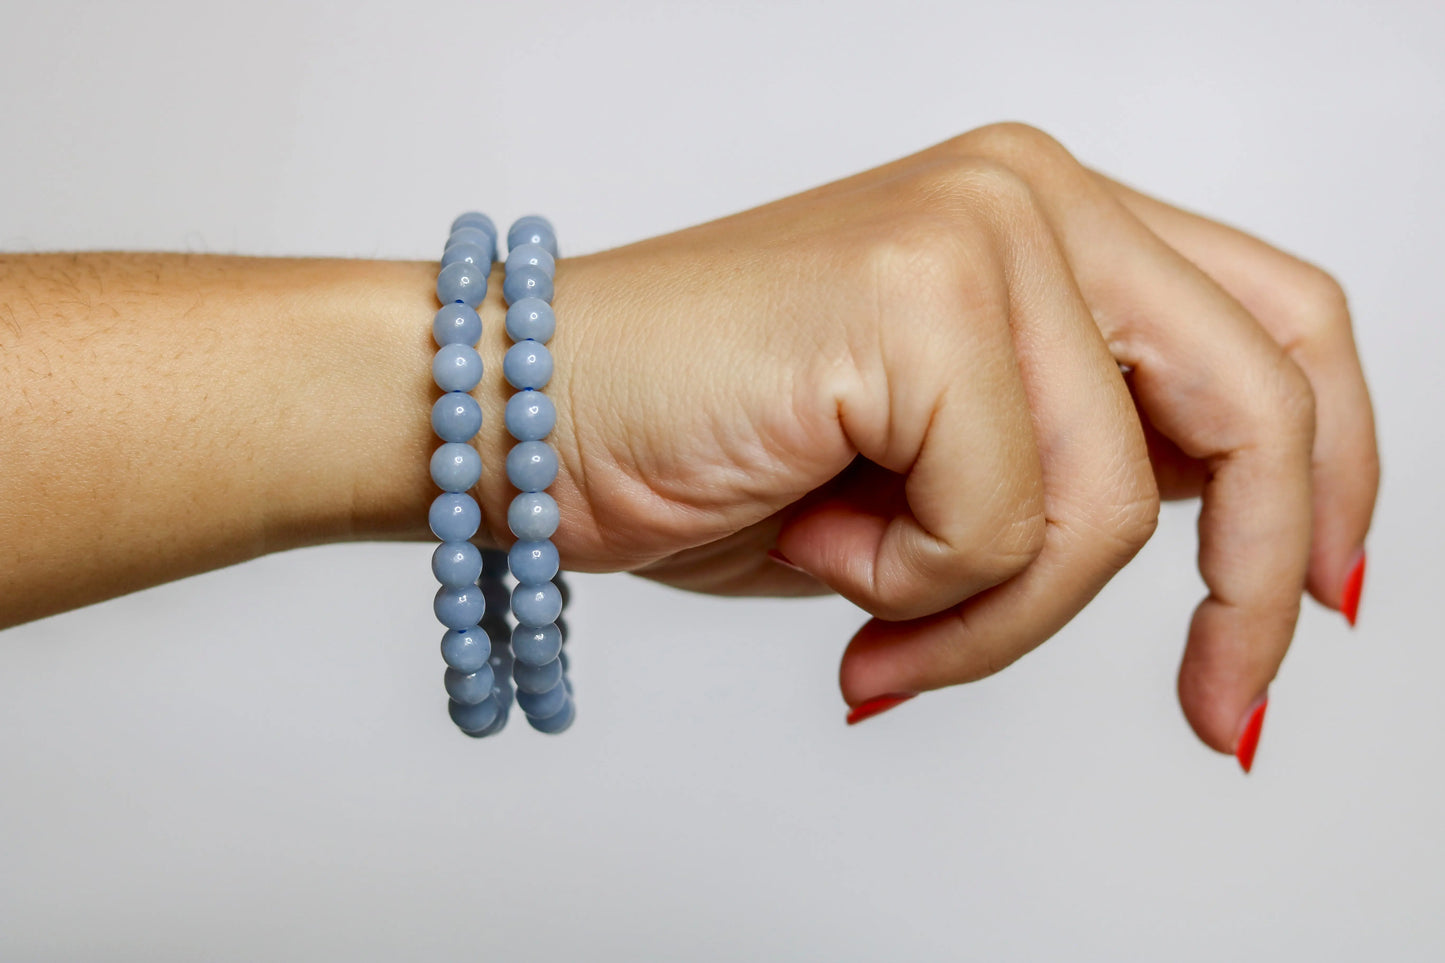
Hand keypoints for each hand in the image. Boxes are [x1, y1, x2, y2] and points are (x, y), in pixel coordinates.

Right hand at [519, 123, 1377, 758]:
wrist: (514, 420)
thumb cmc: (706, 451)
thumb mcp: (941, 474)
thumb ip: (1086, 463)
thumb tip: (1235, 525)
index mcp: (1046, 217)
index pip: (1273, 327)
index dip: (1332, 472)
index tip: (1308, 605)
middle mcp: (1029, 193)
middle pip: (1258, 396)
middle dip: (1253, 585)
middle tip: (1216, 709)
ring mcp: (978, 225)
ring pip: (1114, 498)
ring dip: (993, 613)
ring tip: (870, 605)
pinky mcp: (915, 292)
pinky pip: (1002, 518)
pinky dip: (917, 589)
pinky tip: (814, 547)